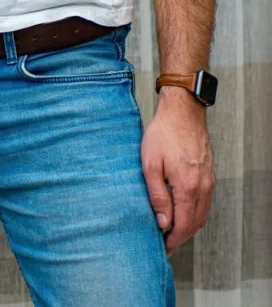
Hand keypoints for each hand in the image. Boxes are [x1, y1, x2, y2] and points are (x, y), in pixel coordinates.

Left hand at [141, 87, 214, 253]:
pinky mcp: (209, 174)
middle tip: (165, 242)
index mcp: (188, 187)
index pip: (184, 224)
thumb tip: (162, 221)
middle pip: (195, 223)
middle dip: (180, 236)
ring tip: (170, 230)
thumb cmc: (163, 135)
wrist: (183, 113)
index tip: (163, 247)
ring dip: (188, 225)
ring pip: (202, 214)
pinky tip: (181, 211)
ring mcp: (209, 181)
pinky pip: (205, 201)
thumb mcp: (150, 164)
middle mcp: (203, 187)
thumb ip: (157, 195)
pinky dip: (195, 212)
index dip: (173, 239)